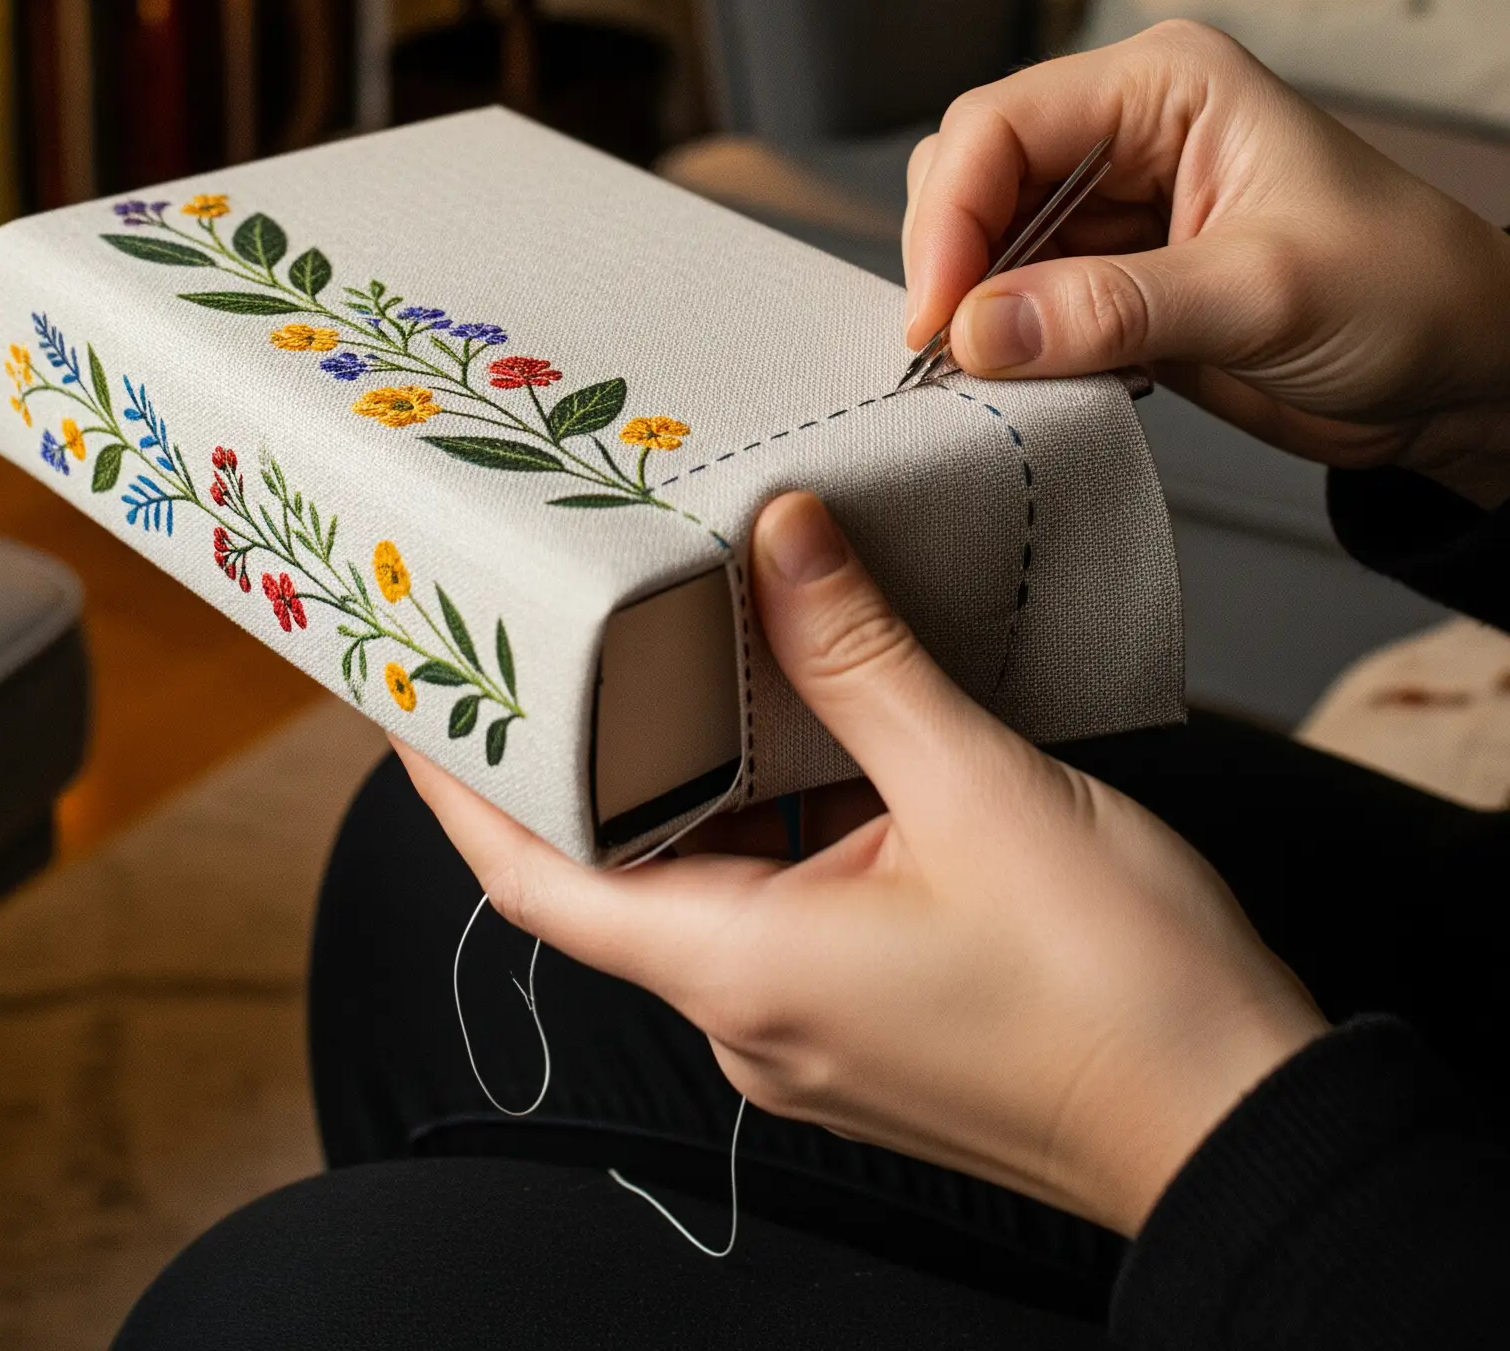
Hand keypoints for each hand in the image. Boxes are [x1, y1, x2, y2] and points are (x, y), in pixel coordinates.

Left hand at [397, 490, 1323, 1236]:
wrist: (1245, 1124)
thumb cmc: (1124, 994)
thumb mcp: (979, 785)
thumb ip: (862, 655)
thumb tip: (777, 536)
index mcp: (743, 971)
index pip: (537, 876)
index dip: (459, 783)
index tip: (414, 688)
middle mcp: (754, 1014)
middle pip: (615, 867)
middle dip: (580, 749)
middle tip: (547, 624)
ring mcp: (813, 1024)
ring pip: (707, 876)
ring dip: (694, 770)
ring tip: (679, 642)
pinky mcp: (874, 1012)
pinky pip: (782, 897)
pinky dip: (776, 806)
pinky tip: (812, 716)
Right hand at [902, 20, 1509, 507]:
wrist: (1468, 377)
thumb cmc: (1410, 293)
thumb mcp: (1266, 294)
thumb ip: (1116, 308)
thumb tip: (980, 327)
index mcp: (1165, 83)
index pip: (1003, 124)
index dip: (953, 217)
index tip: (938, 315)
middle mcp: (1128, 130)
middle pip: (975, 173)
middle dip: (951, 259)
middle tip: (949, 353)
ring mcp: (1118, 206)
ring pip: (986, 241)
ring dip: (974, 307)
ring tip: (986, 374)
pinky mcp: (1115, 278)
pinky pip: (1022, 300)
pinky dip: (1008, 342)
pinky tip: (1026, 379)